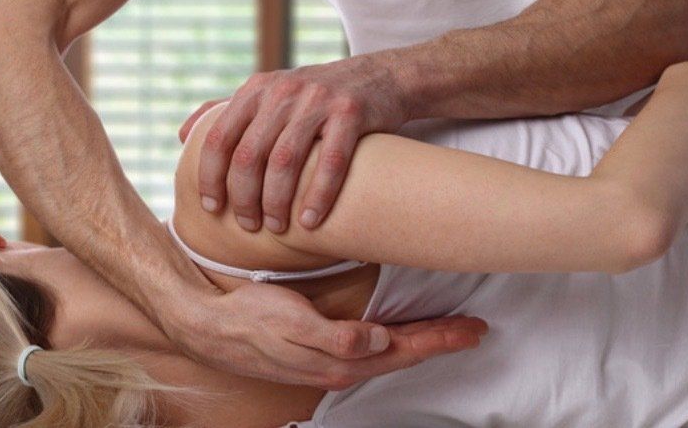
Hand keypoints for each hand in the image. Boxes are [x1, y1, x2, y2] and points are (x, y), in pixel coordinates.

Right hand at [166, 282, 487, 389]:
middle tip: (475, 328)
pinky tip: (398, 336)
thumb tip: (377, 340)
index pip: (404, 348)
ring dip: (422, 342)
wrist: (212, 328)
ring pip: (390, 355)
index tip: (472, 328)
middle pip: (404, 354)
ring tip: (449, 331)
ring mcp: (332, 363)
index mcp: (342, 361)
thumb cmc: (251, 319)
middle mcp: (343, 367)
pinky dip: (395, 343)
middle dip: (441, 341)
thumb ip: (335, 336)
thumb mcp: (291, 322)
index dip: (440, 337)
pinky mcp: (322, 353)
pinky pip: (371, 352)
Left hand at [178, 53, 408, 232]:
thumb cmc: (316, 96)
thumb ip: (226, 111)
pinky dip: (318, 195)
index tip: (211, 208)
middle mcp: (282, 91)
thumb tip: (182, 136)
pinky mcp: (351, 112)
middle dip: (244, 197)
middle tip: (248, 225)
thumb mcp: (269, 91)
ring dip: (276, 201)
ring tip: (277, 227)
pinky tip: (311, 220)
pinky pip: (331, 162)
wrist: (381, 77)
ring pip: (285, 160)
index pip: (219, 136)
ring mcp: (317, 100)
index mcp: (256, 89)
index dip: (210, 176)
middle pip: (249, 154)